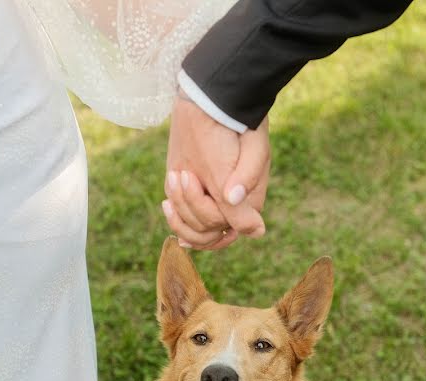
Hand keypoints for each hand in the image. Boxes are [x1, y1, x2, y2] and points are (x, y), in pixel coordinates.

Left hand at [164, 93, 270, 249]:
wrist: (212, 100)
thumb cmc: (236, 126)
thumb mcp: (247, 161)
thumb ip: (246, 200)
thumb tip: (257, 232)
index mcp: (249, 203)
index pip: (225, 233)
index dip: (208, 218)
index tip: (197, 183)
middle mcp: (231, 207)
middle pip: (206, 232)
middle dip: (191, 207)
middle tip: (185, 175)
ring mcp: (212, 200)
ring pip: (193, 229)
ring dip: (180, 207)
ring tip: (178, 176)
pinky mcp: (194, 192)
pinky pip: (183, 219)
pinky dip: (175, 214)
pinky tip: (168, 202)